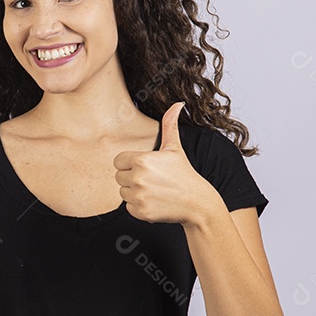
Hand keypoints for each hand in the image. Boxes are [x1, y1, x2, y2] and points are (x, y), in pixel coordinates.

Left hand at [113, 102, 219, 224]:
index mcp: (142, 160)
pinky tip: (154, 202)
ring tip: (153, 190)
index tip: (145, 168)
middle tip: (152, 180)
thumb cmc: (184, 174)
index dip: (130, 164)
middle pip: (119, 177)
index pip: (118, 161)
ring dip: (134, 193)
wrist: (196, 203)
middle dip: (132, 178)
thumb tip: (178, 104)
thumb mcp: (175, 149)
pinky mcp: (140, 212)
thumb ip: (170, 125)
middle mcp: (138, 178)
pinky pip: (128, 207)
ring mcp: (139, 196)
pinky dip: (138, 207)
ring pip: (122, 192)